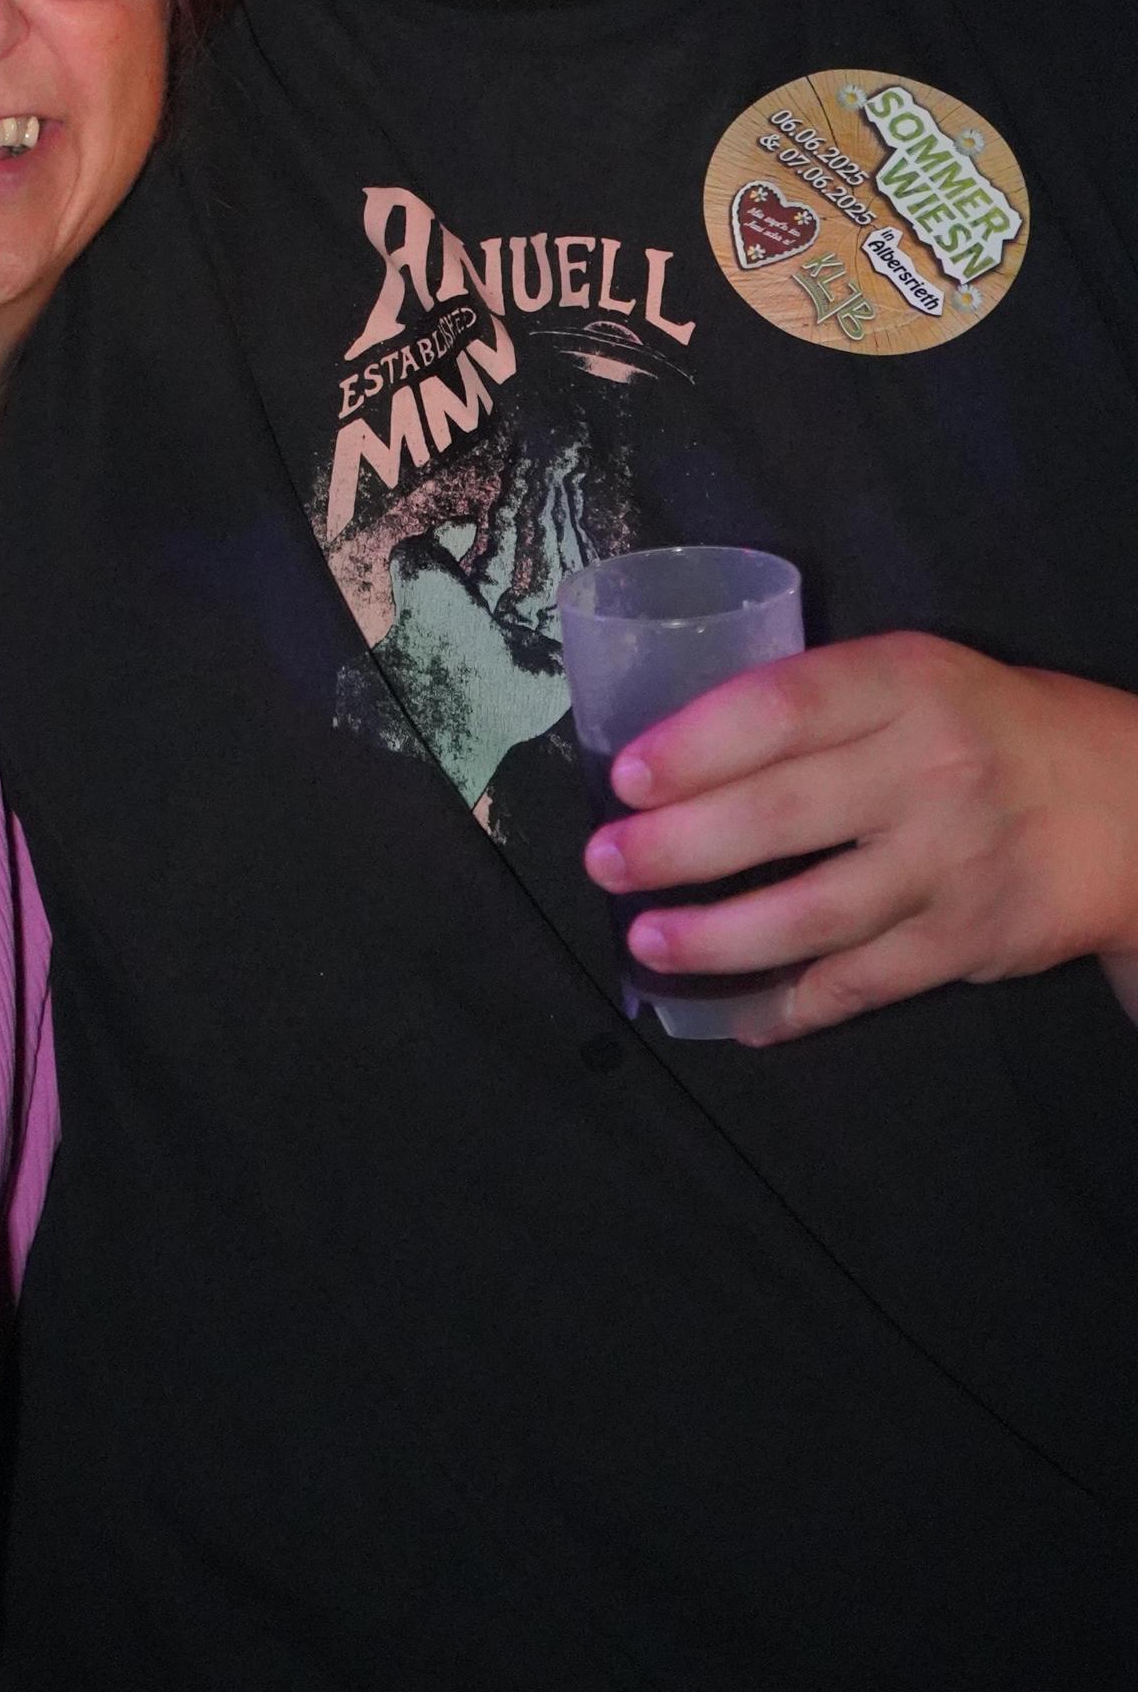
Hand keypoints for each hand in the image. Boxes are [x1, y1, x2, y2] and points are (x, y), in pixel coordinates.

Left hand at [583, 633, 1137, 1039]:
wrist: (1125, 806)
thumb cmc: (983, 726)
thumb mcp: (912, 676)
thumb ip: (815, 703)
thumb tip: (675, 751)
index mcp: (903, 683)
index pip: (782, 708)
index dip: (695, 744)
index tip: (627, 779)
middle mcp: (928, 770)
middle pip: (781, 814)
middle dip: (677, 847)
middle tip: (605, 864)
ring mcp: (948, 863)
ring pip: (813, 913)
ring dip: (717, 938)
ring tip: (648, 942)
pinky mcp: (964, 942)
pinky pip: (860, 983)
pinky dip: (791, 1006)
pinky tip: (736, 1016)